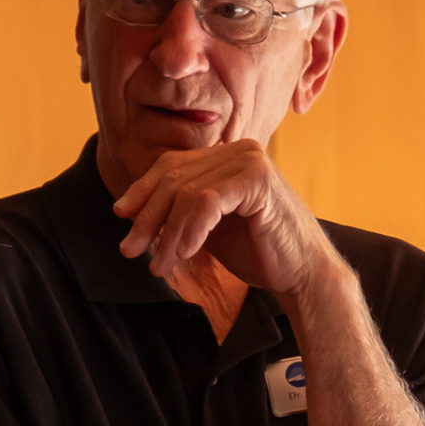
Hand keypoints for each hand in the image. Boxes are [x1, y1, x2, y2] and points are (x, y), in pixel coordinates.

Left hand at [113, 141, 336, 295]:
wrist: (303, 276)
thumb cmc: (260, 252)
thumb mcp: (210, 227)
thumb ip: (181, 212)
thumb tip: (133, 212)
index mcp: (230, 155)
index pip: (172, 165)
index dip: (142, 190)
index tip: (121, 216)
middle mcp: (241, 150)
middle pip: (174, 176)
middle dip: (147, 216)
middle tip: (130, 249)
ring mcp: (250, 161)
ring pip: (186, 192)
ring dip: (166, 233)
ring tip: (160, 264)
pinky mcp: (257, 180)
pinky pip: (205, 203)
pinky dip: (189, 231)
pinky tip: (186, 255)